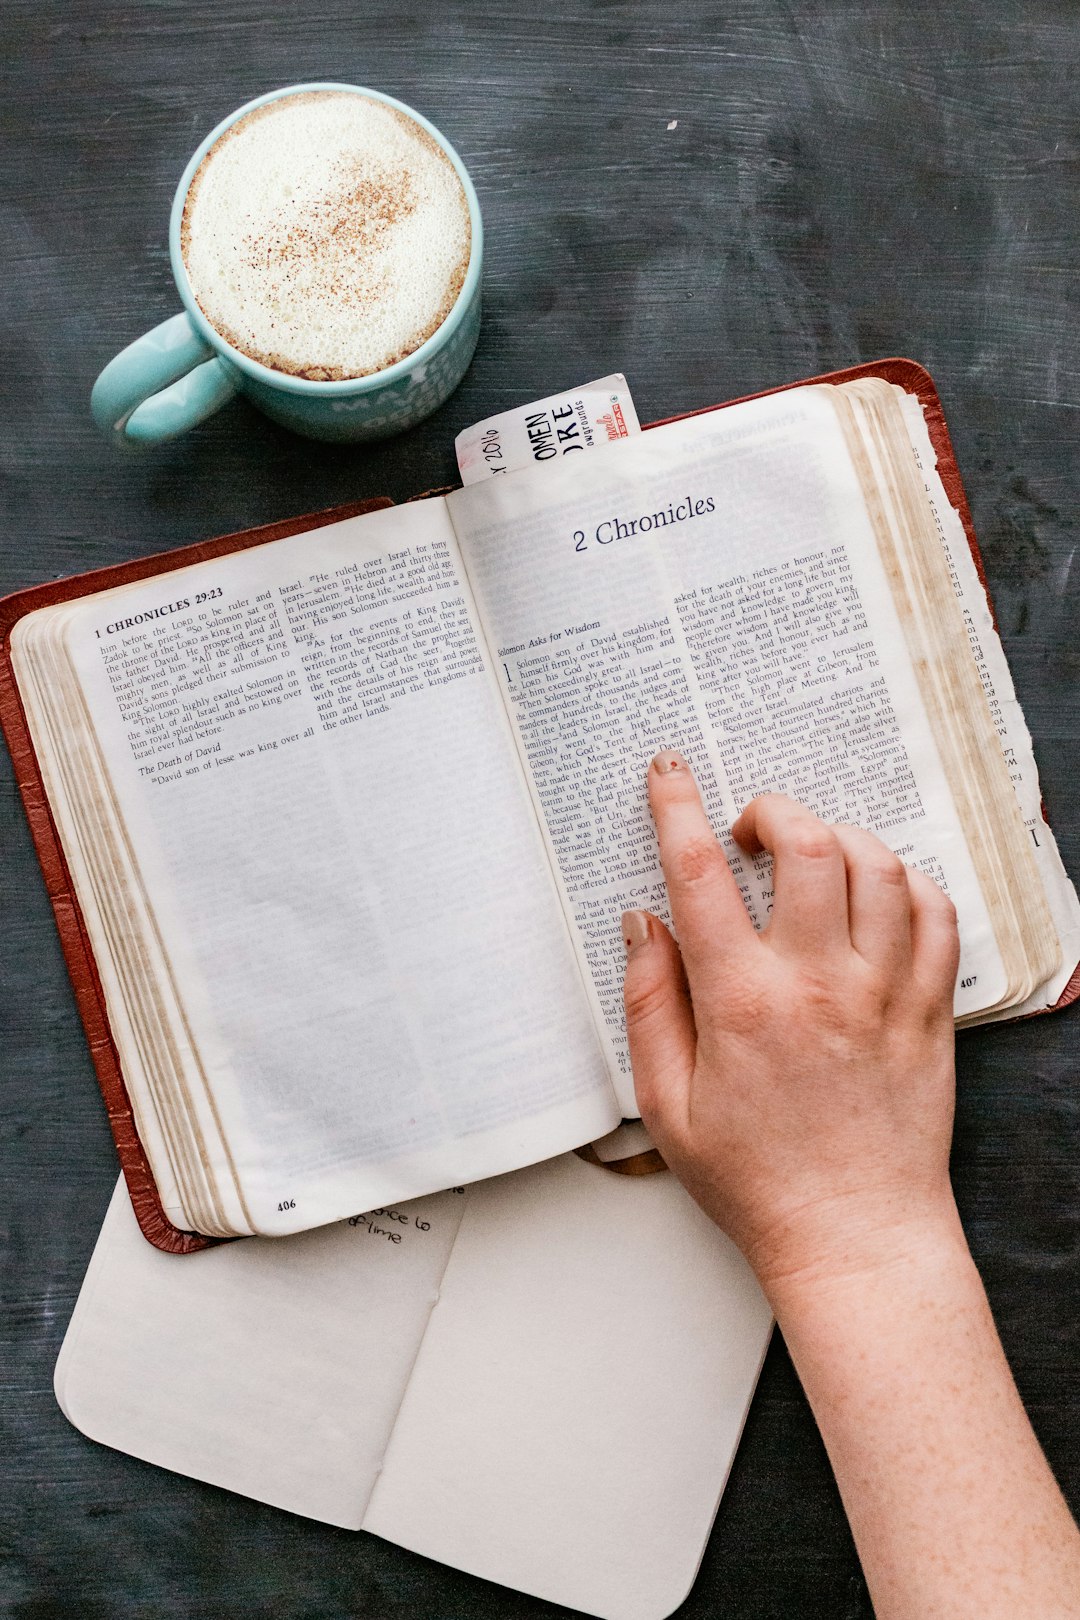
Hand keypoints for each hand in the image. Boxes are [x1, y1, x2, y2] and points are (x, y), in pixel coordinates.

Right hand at [622, 751, 961, 1297]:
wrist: (854, 1237)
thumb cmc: (756, 1181)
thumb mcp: (667, 1105)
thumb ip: (649, 1004)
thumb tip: (643, 924)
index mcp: (744, 1005)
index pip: (701, 876)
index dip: (677, 808)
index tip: (669, 774)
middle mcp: (819, 985)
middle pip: (807, 845)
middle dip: (771, 810)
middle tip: (749, 828)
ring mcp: (884, 993)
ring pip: (878, 866)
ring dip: (838, 839)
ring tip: (810, 860)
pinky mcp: (930, 1010)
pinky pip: (936, 912)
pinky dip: (906, 882)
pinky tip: (874, 895)